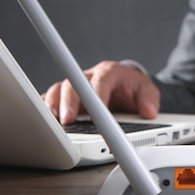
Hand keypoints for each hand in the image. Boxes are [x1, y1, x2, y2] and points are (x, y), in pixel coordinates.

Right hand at [42, 60, 159, 124]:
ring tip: (52, 121)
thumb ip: (149, 99)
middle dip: (70, 102)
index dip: (97, 95)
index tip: (96, 111)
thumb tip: (149, 111)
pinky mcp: (67, 97)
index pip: (101, 80)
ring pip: (59, 89)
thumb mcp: (147, 91)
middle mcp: (90, 76)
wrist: (126, 87)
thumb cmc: (133, 89)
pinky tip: (44, 119)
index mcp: (109, 72)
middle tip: (68, 120)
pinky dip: (47, 108)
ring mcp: (77, 86)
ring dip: (54, 105)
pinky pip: (52, 98)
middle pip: (74, 84)